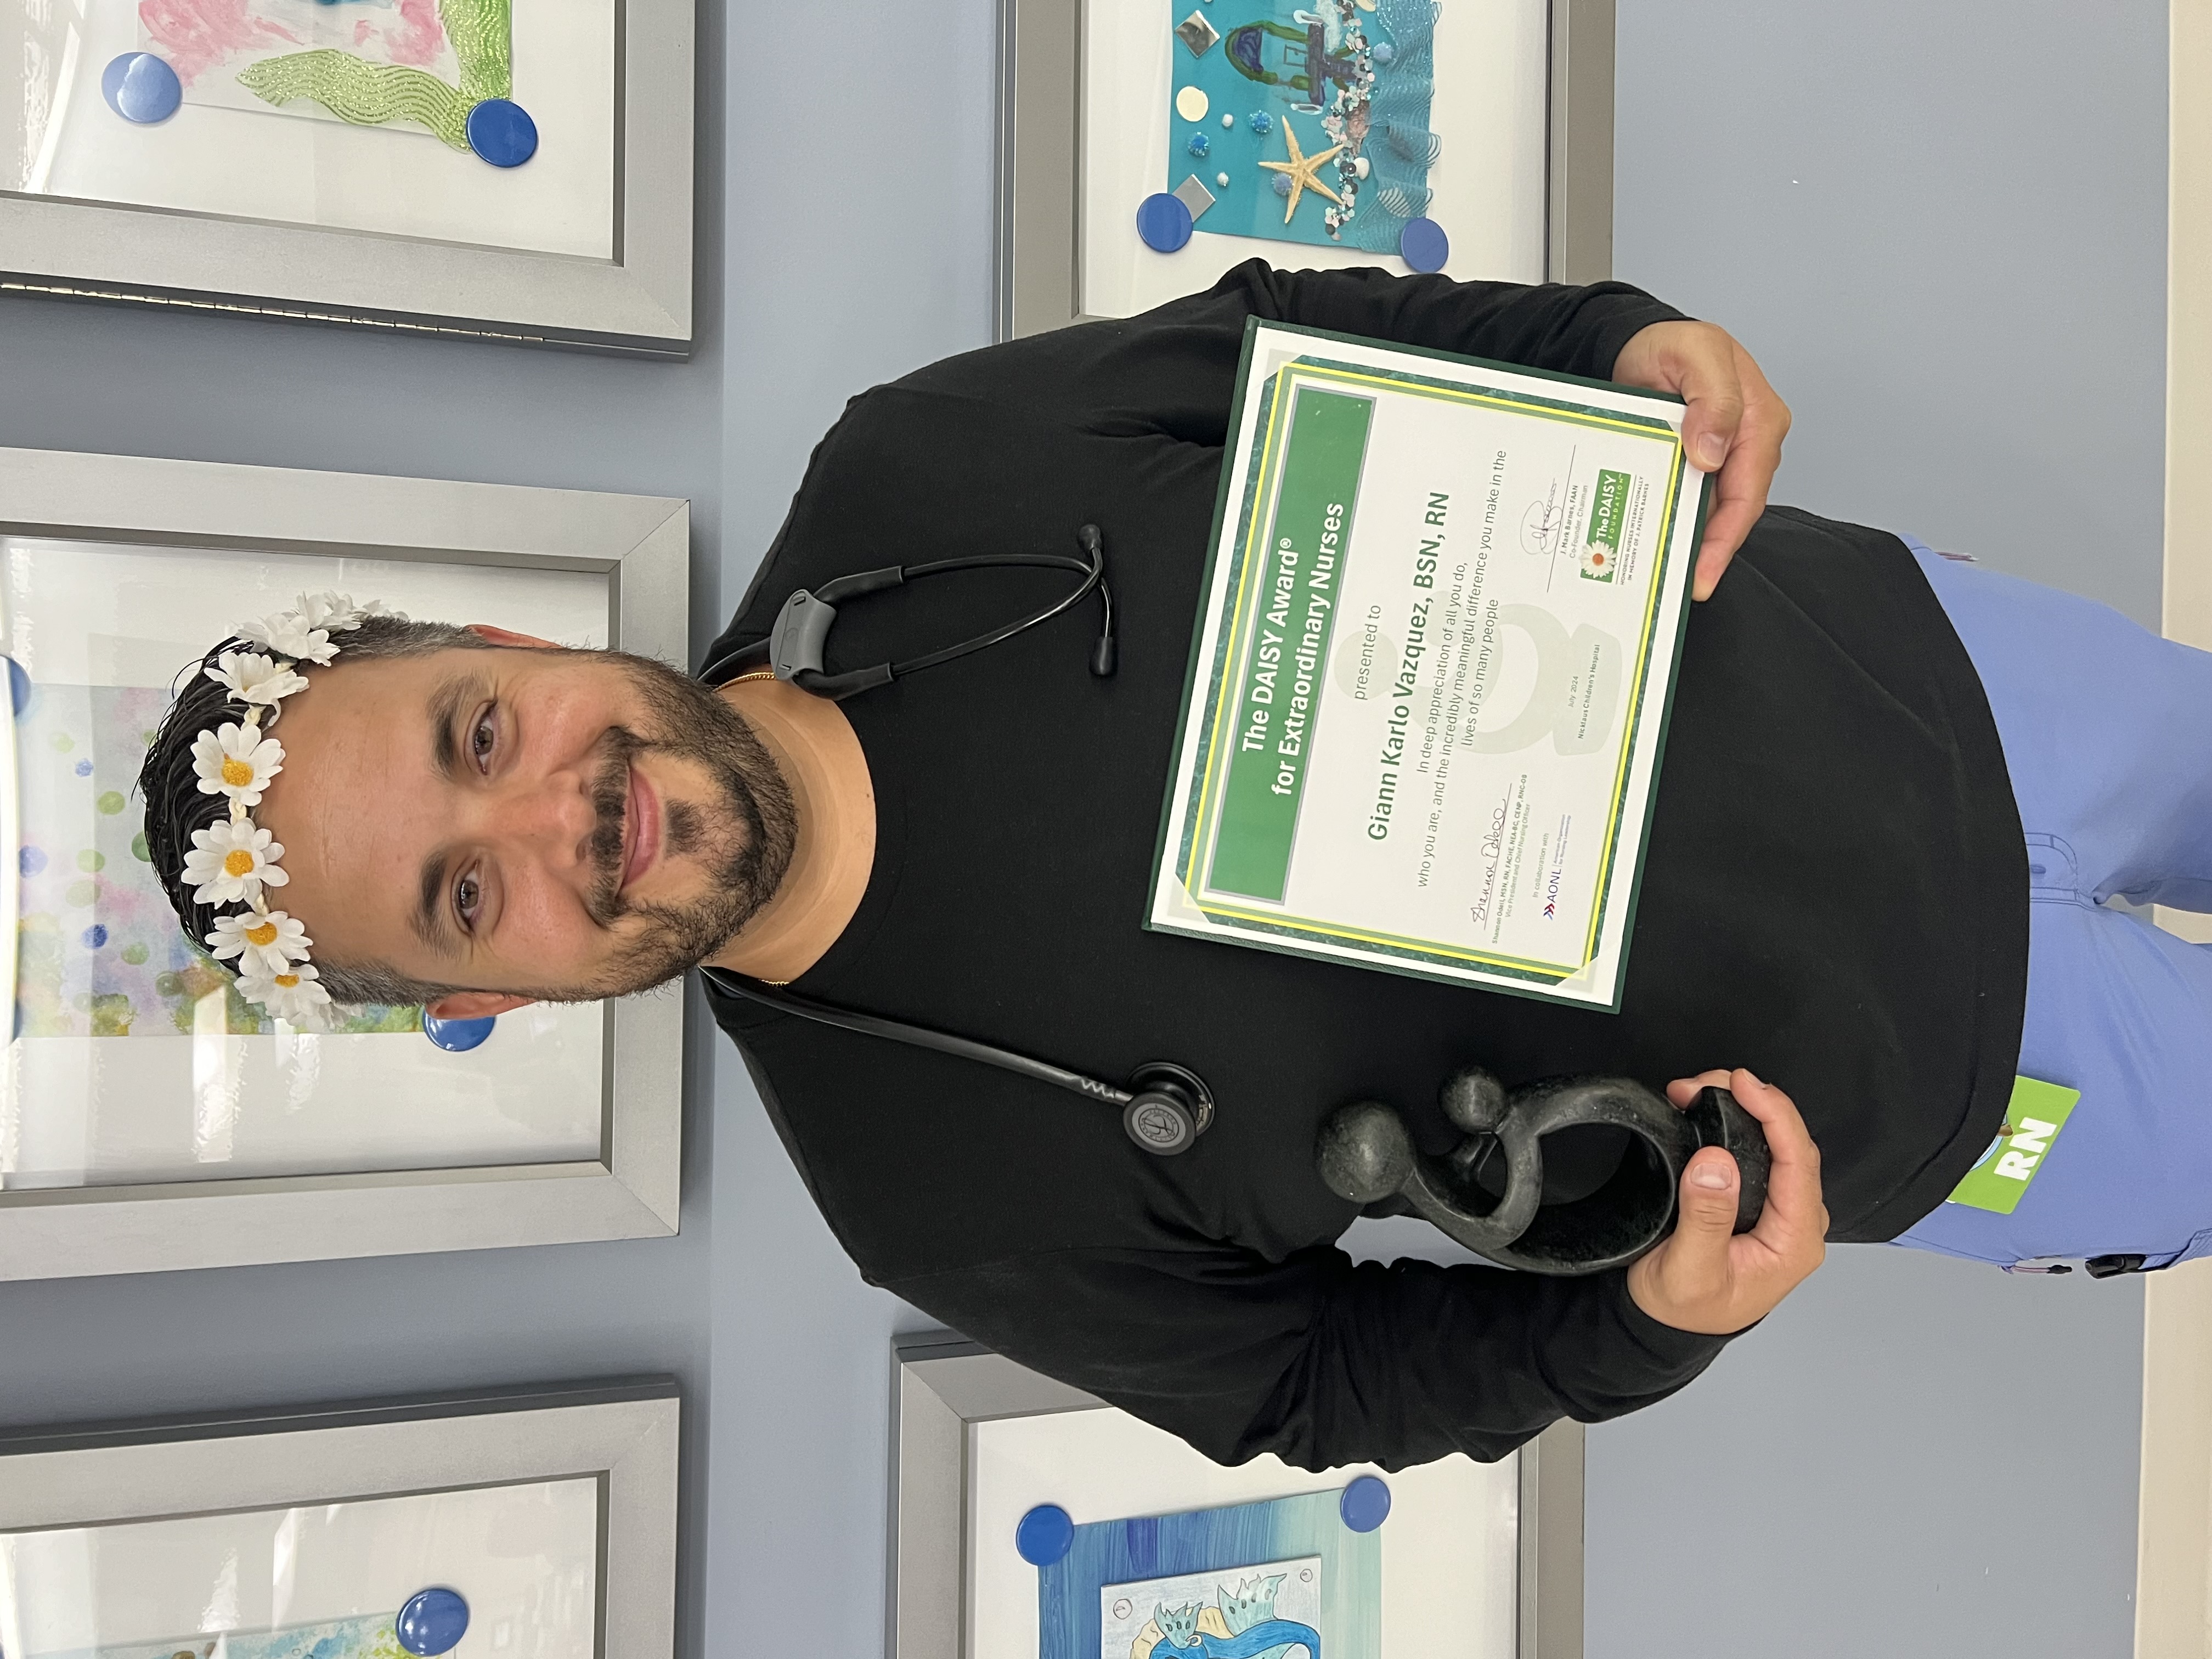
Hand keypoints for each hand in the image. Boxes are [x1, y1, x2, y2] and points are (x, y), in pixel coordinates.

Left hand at [1611, 322, 1792, 600]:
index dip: (1725, 538)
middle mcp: (1746, 443)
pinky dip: (1675, 522)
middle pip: (1732, 511)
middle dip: (1709, 553)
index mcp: (1759, 419)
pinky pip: (1689, 500)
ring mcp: (1721, 456)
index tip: (1702, 573)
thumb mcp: (1695, 355)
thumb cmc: (1669, 344)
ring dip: (1690, 542)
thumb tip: (1713, 451)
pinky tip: (1655, 544)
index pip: (1748, 492)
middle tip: (1681, 588)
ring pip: (1709, 511)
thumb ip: (1712, 398)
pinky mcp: (1694, 464)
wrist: (1633, 342)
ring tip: (1664, 577)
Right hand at [1626, 1067, 1827, 1335]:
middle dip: (1753, 1103)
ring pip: (1777, 1144)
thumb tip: (1716, 1163)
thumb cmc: (1683, 1307)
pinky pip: (1761, 1153)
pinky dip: (1736, 1124)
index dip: (1775, 1114)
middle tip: (1706, 1082)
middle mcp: (1797, 1224)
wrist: (1669, 1324)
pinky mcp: (1761, 1203)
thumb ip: (1705, 1218)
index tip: (1743, 1085)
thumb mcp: (1688, 1270)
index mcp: (1794, 1242)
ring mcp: (1781, 1212)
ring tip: (1698, 1090)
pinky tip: (1709, 1110)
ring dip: (1743, 1110)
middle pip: (1791, 1145)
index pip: (1798, 1162)